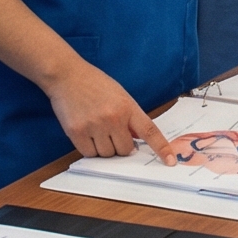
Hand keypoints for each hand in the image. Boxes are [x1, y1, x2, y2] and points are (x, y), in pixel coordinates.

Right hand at [45, 61, 171, 162]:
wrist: (67, 75)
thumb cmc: (95, 84)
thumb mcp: (120, 96)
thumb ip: (130, 117)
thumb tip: (136, 141)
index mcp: (128, 107)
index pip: (150, 131)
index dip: (161, 148)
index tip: (170, 161)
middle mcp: (113, 118)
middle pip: (125, 150)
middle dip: (121, 146)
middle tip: (112, 133)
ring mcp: (94, 126)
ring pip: (107, 154)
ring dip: (104, 148)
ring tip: (97, 129)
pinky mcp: (77, 132)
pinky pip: (89, 154)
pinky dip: (90, 149)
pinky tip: (86, 133)